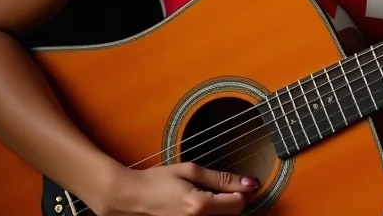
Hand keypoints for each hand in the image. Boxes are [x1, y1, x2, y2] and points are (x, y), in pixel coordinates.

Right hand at [93, 162, 259, 215]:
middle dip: (231, 201)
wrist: (132, 199)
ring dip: (221, 209)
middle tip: (219, 189)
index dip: (242, 191)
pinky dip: (210, 214)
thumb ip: (222, 179)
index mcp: (200, 207)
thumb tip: (250, 183)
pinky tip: (200, 208)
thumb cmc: (157, 182)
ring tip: (206, 198)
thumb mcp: (191, 171)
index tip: (240, 183)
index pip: (238, 204)